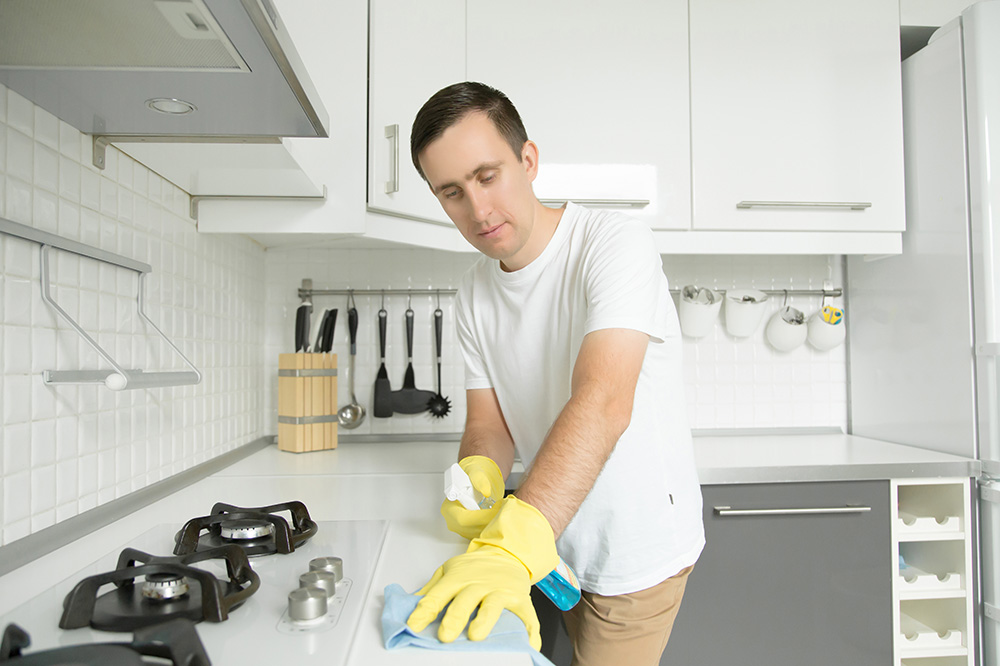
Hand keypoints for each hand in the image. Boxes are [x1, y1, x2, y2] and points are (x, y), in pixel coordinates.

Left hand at [408, 496, 558, 650]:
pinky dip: (530, 632)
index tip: (414, 625)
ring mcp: (501, 592)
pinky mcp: (521, 600)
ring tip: (475, 635)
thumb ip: (430, 589)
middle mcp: (479, 584)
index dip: (425, 611)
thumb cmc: (474, 569)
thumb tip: (406, 605)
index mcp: (457, 578)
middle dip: (454, 617)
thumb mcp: (448, 571)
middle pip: (465, 600)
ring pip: (493, 606)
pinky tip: (528, 645)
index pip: (437, 595)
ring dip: (484, 620)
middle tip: (444, 635)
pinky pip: (527, 617)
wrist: (506, 553)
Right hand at [441, 456, 503, 539]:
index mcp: (448, 508)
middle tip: (502, 511)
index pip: (462, 520)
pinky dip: (492, 527)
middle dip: (489, 522)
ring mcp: (462, 528)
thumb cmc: (471, 475)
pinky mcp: (471, 530)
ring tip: (502, 512)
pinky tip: (499, 517)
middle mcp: (453, 521)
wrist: (475, 479)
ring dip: (492, 525)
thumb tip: (486, 491)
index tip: (495, 510)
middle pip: (471, 529)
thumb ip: (479, 479)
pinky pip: (482, 533)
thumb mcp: (475, 471)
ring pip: (478, 533)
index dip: (480, 517)